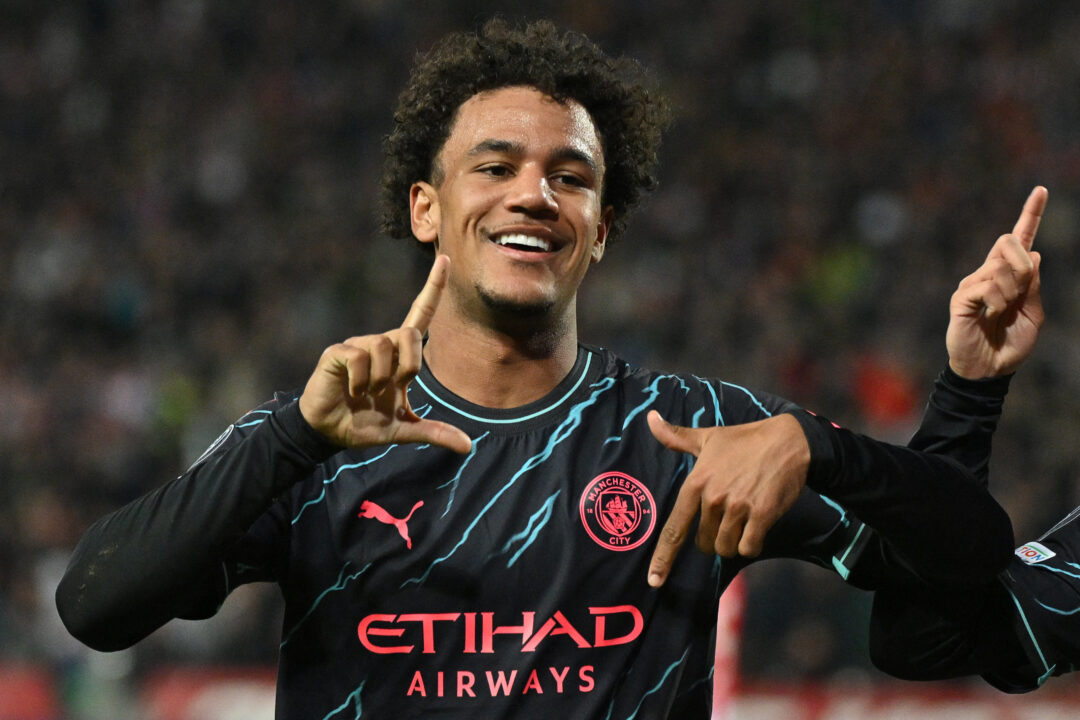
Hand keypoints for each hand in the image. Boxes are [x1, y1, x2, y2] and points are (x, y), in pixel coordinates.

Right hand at [298, 254, 470, 452]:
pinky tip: (350, 391)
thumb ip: (434, 432)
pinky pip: (359, 358)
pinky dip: (359, 381)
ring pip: (384, 346)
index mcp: (399, 356)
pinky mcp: (337, 352)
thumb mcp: (402, 429)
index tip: (446, 260)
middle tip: (390, 389)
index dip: (434, 289)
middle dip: (408, 366)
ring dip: (379, 379)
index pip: (420, 315)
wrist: (329, 433)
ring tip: (364, 393)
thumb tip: (467, 446)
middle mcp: (381, 344)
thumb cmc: (363, 423)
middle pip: (409, 334)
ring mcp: (358, 346)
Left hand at [645, 411, 809, 586]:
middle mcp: (714, 497)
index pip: (674, 528)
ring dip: (733, 542)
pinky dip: (752, 543)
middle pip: (704, 542)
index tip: (654, 580)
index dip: (663, 558)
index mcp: (697, 482)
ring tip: (743, 519)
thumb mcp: (707, 437)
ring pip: (726, 548)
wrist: (788, 441)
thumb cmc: (744, 441)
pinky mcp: (763, 514)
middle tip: (727, 516)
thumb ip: (676, 437)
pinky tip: (757, 526)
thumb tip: (649, 419)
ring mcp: (739, 506)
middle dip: (713, 537)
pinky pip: (749, 547)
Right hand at [946, 186, 1045, 378]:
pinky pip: (988, 287)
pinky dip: (997, 304)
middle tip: (1019, 294)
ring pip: (1002, 268)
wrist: (990, 370)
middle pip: (1010, 242)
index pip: (1020, 239)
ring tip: (1001, 314)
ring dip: (1011, 293)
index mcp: (1009, 275)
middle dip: (1023, 266)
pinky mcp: (962, 298)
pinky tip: (990, 317)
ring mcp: (973, 284)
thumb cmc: (1011, 344)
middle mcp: (988, 273)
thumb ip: (1033, 285)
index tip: (1042, 189)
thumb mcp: (1034, 314)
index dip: (1031, 214)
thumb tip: (1035, 253)